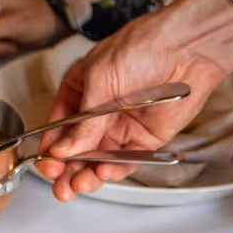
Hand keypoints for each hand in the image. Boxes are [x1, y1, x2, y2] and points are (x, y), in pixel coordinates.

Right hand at [35, 0, 232, 200]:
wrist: (185, 48)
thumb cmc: (142, 47)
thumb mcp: (99, 81)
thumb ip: (83, 122)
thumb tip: (64, 149)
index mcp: (80, 93)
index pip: (59, 128)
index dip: (51, 149)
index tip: (47, 165)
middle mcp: (99, 113)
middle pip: (77, 149)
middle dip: (66, 169)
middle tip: (61, 185)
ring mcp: (122, 126)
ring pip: (99, 160)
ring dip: (87, 174)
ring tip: (79, 184)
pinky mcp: (146, 138)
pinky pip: (127, 160)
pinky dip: (115, 170)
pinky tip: (104, 172)